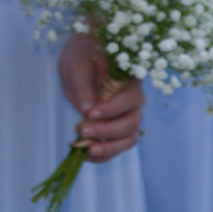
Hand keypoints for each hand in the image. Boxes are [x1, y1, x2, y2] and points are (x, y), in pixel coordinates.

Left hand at [57, 32, 144, 162]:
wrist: (81, 57)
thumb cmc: (82, 55)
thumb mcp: (78, 65)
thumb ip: (84, 85)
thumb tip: (87, 109)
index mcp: (130, 81)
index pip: (130, 99)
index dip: (113, 109)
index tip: (91, 113)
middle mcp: (134, 100)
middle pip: (131, 122)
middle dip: (108, 130)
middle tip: (84, 131)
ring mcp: (128, 115)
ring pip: (128, 138)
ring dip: (110, 147)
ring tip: (88, 151)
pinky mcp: (117, 126)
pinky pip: (118, 145)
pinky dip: (106, 153)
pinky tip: (88, 155)